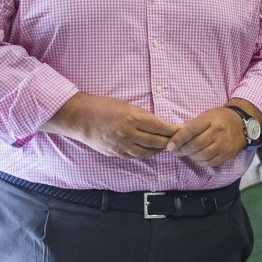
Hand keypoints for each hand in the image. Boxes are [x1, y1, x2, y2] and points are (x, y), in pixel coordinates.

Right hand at [42, 93, 176, 157]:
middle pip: (156, 142)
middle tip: (178, 141)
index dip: (173, 131)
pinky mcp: (115, 153)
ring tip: (166, 147)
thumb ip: (142, 115)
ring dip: (158, 150)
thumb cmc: (102, 106)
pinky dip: (145, 154)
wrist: (79, 117)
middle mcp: (129, 134)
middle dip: (169, 142)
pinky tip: (150, 151)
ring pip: (147, 152)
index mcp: (133, 119)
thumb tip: (157, 123)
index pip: (160, 127)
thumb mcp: (126, 105)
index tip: (181, 130)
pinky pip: (134, 156)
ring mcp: (122, 146)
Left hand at [167, 107, 246, 166]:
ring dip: (190, 157)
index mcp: (211, 120)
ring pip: (202, 155)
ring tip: (186, 154)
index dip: (178, 139)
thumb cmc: (221, 118)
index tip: (170, 146)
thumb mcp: (206, 115)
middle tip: (175, 151)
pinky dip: (200, 162)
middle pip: (195, 145)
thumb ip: (192, 125)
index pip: (191, 130)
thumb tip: (175, 136)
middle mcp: (218, 132)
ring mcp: (224, 145)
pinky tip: (197, 158)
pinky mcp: (227, 155)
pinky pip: (210, 162)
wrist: (242, 124)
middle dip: (182, 150)